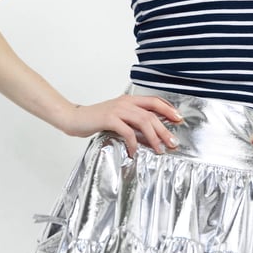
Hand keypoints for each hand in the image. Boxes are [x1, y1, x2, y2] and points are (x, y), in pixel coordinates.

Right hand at [62, 95, 183, 156]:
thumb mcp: (118, 117)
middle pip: (152, 114)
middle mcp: (125, 102)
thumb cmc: (96, 119)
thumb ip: (133, 121)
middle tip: (172, 142)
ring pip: (143, 121)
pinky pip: (127, 131)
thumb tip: (151, 134)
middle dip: (165, 129)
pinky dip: (134, 143)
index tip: (178, 119)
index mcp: (129, 100)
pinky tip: (134, 152)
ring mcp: (117, 110)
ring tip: (159, 149)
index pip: (154, 101)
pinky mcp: (109, 119)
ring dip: (154, 137)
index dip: (168, 109)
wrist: (74, 118)